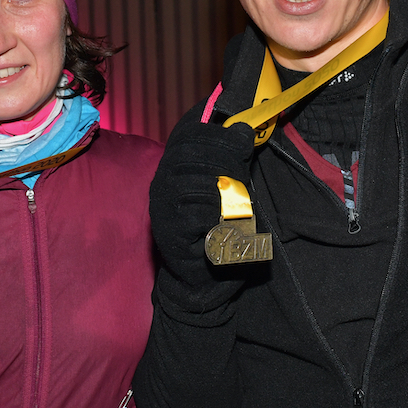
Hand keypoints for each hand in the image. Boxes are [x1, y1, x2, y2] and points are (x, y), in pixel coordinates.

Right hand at [149, 118, 256, 304]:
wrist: (202, 280)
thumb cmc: (217, 232)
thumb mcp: (227, 189)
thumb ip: (231, 159)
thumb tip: (242, 127)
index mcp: (174, 168)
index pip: (190, 135)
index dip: (220, 134)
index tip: (244, 140)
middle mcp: (162, 182)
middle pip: (196, 155)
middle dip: (229, 164)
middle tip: (242, 187)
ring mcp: (163, 206)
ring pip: (201, 184)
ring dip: (227, 197)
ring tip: (235, 214)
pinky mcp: (170, 231)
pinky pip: (201, 214)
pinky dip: (220, 221)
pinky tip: (223, 230)